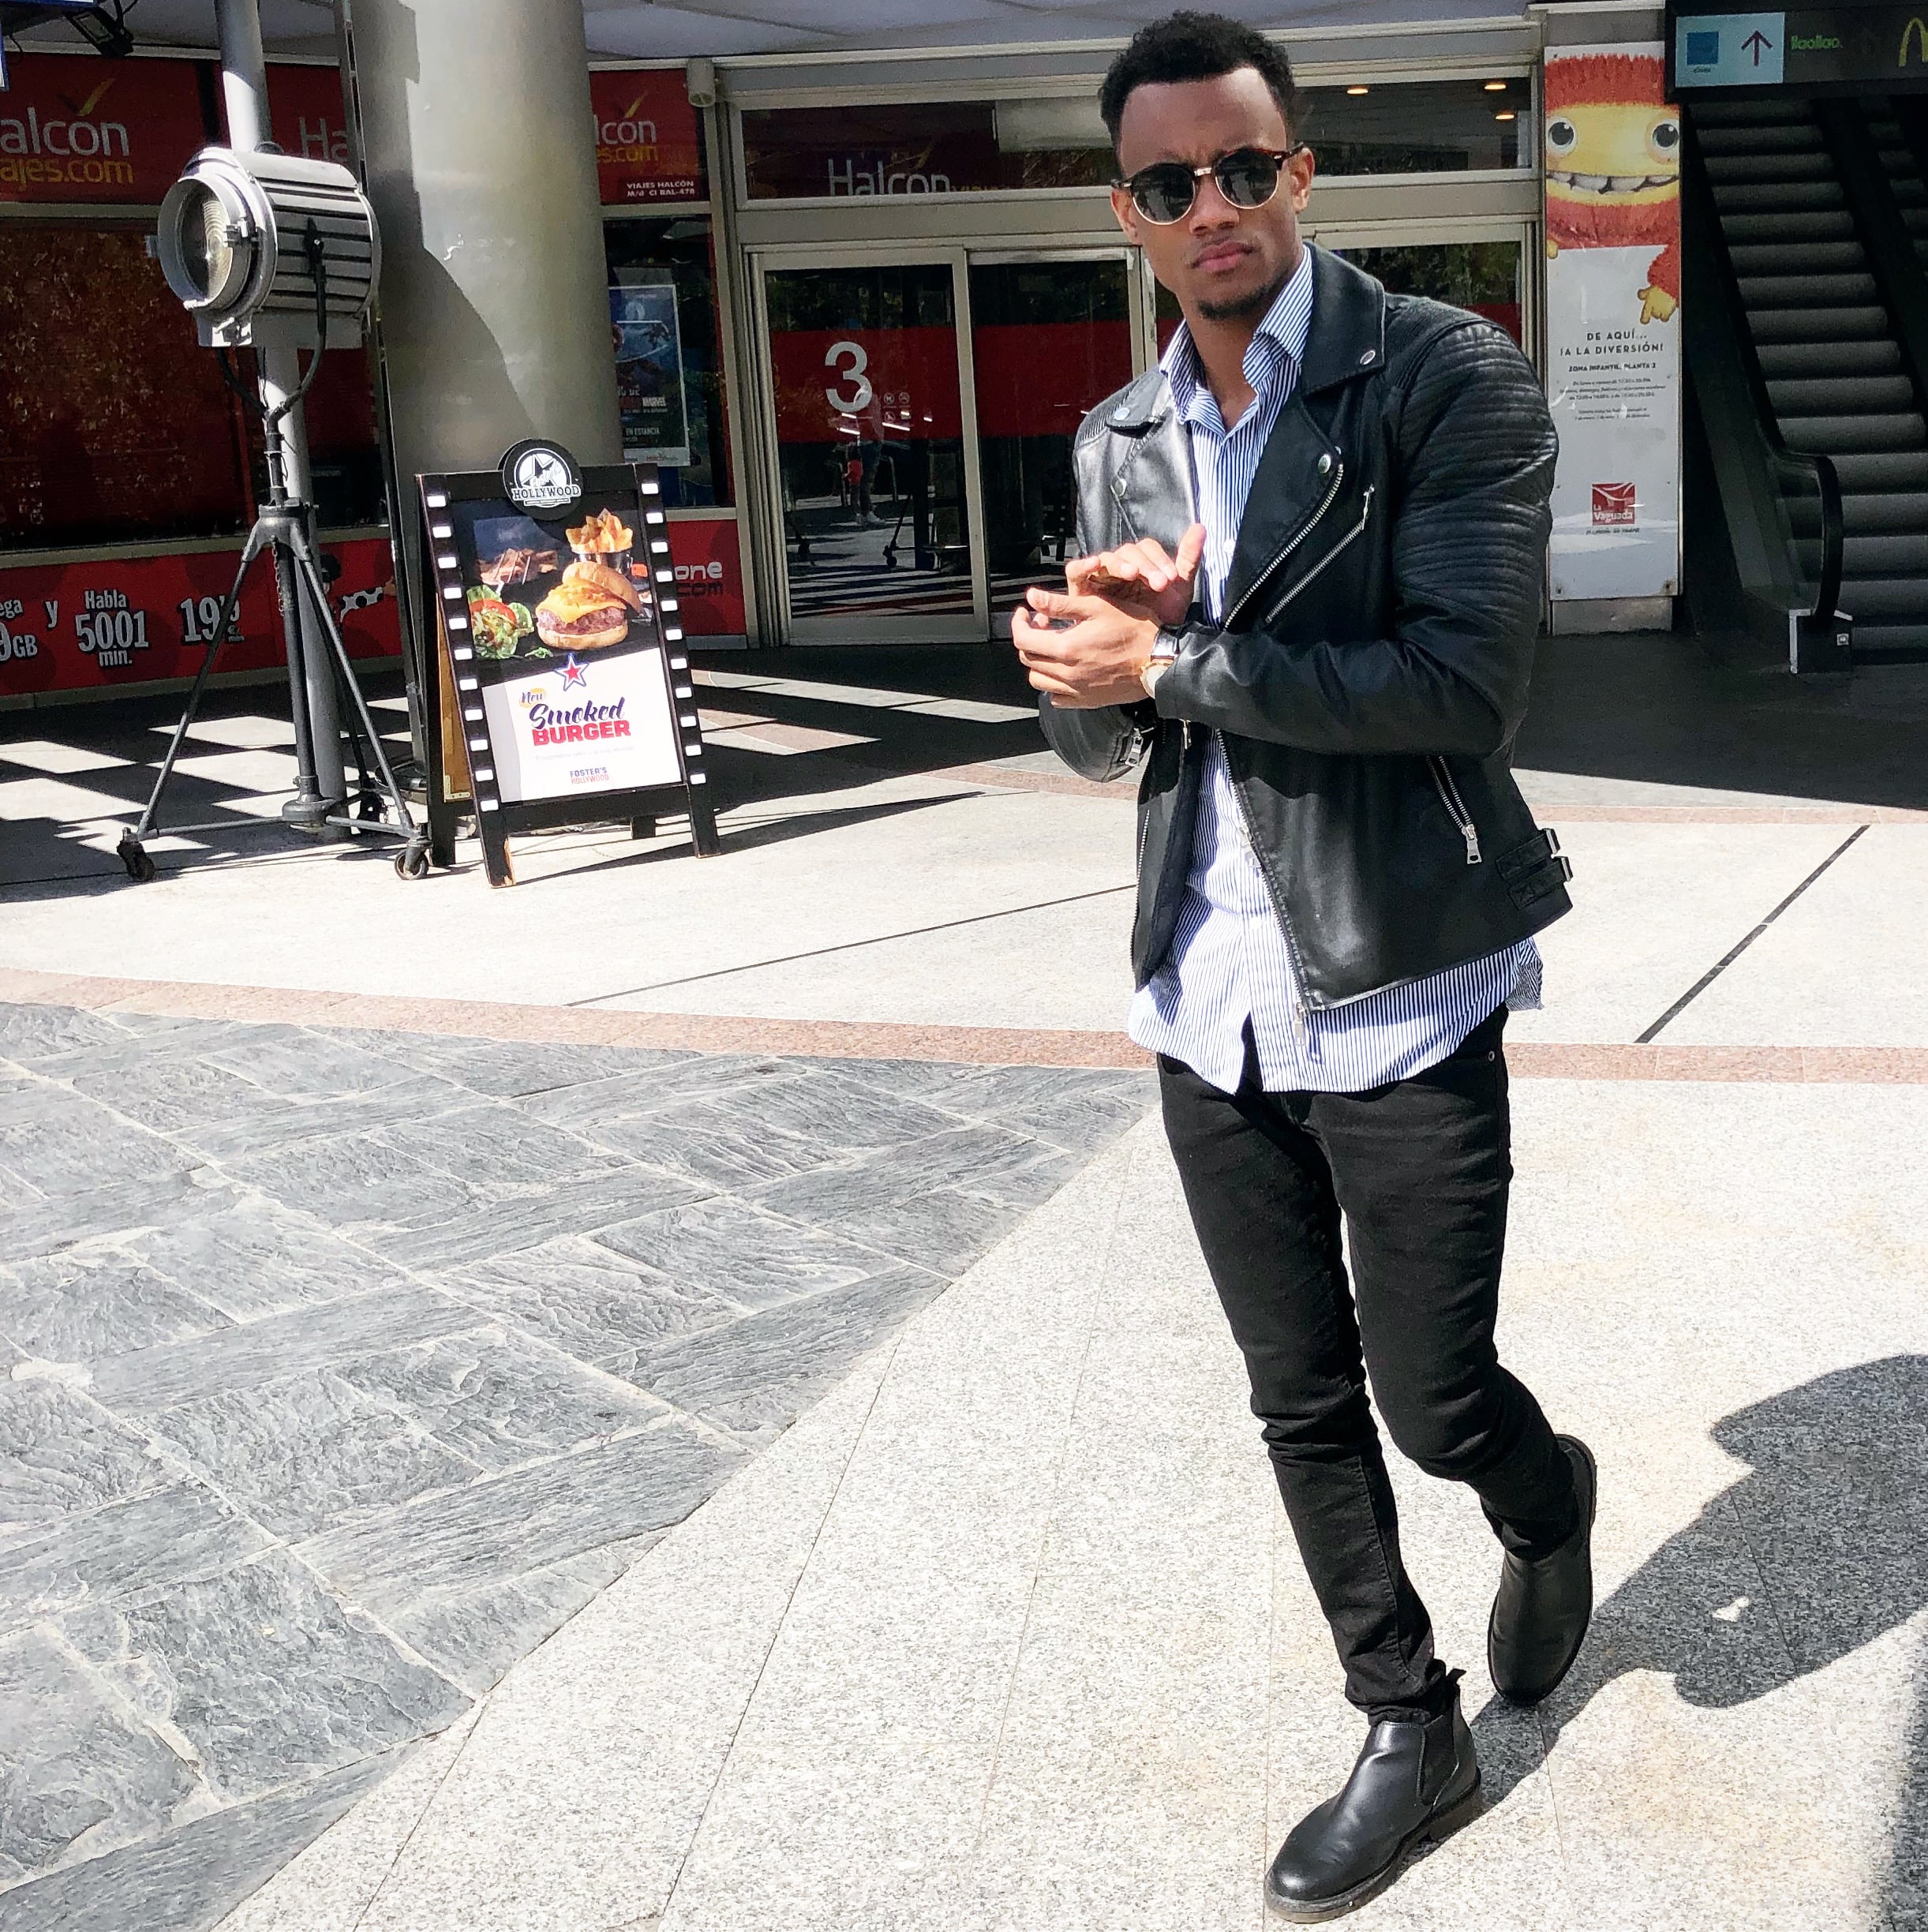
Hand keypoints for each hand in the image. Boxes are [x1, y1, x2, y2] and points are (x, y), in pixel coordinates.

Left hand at [1011, 591, 1158, 709]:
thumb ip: (1060, 604)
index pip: (1023, 638)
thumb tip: (1033, 598)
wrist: (1160, 660)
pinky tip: (1064, 669)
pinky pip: (1056, 697)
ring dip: (1038, 661)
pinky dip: (1053, 683)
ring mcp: (1076, 689)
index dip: (1019, 623)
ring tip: (1052, 646)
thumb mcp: (1098, 607)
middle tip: (1043, 624)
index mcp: (1066, 647)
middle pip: (1028, 659)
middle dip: (1029, 638)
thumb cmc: (1135, 630)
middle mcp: (1067, 673)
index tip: (1026, 613)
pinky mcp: (1086, 700)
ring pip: (1038, 680)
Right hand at [1064, 524, 1204, 629]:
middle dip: (1145, 566)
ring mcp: (1100, 578)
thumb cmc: (1159, 621)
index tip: (1171, 579)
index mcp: (1142, 565)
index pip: (1147, 549)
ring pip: (1106, 559)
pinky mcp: (1081, 590)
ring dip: (1119, 564)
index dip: (1159, 560)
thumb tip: (1200, 527)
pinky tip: (1095, 563)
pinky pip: (1076, 572)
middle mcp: (1120, 568)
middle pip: (1128, 552)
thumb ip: (1189, 558)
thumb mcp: (1178, 590)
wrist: (1145, 653)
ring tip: (1132, 574)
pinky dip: (1083, 565)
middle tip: (1158, 584)